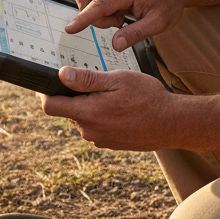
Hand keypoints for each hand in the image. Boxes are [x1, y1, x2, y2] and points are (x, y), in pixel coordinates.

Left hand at [41, 67, 178, 149]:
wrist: (172, 123)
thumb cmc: (147, 98)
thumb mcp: (117, 80)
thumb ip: (87, 79)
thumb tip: (61, 75)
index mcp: (87, 113)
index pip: (50, 106)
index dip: (47, 92)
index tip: (53, 80)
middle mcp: (89, 131)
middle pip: (68, 111)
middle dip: (77, 96)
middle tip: (98, 81)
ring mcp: (100, 139)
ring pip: (85, 118)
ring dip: (92, 106)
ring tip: (115, 95)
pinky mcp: (110, 143)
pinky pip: (98, 126)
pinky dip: (104, 115)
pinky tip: (122, 107)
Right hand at [65, 0, 188, 51]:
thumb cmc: (169, 3)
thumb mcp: (158, 23)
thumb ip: (135, 34)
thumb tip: (115, 45)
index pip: (99, 5)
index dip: (83, 18)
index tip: (70, 29)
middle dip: (91, 15)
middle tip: (117, 23)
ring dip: (100, 14)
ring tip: (123, 20)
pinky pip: (97, 0)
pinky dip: (104, 12)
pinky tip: (122, 15)